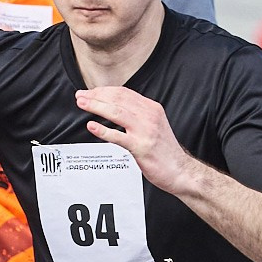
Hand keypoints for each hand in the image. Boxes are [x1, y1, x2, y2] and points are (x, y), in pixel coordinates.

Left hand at [73, 84, 195, 194]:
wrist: (180, 171)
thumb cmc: (164, 151)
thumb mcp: (154, 124)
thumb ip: (137, 114)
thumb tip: (115, 107)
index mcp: (152, 108)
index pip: (124, 93)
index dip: (104, 90)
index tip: (90, 92)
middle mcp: (149, 116)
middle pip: (118, 99)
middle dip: (96, 96)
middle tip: (80, 96)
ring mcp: (145, 131)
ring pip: (116, 112)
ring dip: (96, 107)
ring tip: (82, 105)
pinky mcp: (141, 147)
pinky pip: (118, 136)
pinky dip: (103, 130)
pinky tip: (92, 126)